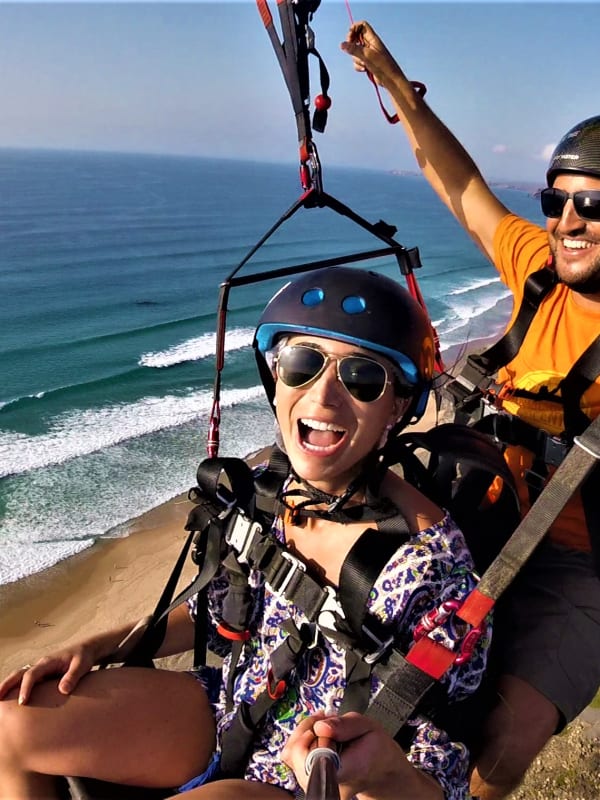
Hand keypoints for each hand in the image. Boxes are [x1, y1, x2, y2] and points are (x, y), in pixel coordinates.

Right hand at [0, 640, 101, 704]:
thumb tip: (62, 690)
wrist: (87, 650)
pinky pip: (27, 681)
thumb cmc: (84, 657)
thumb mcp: (82, 665)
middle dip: (7, 685)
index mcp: (48, 661)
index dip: (25, 687)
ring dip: (8, 686)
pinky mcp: (43, 676)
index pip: (32, 674)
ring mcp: (41, 670)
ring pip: (20, 677)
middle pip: (19, 673)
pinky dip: (16, 688)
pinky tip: (12, 700)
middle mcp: (41, 665)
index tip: (22, 702)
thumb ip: (73, 676)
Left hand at [284, 712, 439, 799]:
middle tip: (324, 721)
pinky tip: (318, 734)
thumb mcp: (368, 727)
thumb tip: (320, 726)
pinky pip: (294, 758)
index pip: (313, 760)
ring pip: (292, 755)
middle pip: (296, 756)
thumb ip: (345, 725)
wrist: (381, 768)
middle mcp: (328, 783)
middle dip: (306, 730)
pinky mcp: (311, 780)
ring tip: (323, 726)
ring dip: (304, 734)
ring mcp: (318, 784)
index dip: (314, 737)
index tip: (326, 725)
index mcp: (344, 772)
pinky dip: (303, 740)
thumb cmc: (376, 749)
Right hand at [341, 21, 403, 87]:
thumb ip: (354, 49)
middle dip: (352, 46)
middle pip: (356, 38)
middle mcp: (370, 44)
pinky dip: (358, 66)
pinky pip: (357, 62)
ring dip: (356, 59)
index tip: (350, 38)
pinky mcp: (367, 63)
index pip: (362, 26)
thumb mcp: (367, 56)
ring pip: (355, 52)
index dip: (354, 29)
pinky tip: (365, 70)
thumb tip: (342, 44)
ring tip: (365, 64)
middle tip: (353, 52)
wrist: (390, 80)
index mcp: (372, 39)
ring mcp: (368, 54)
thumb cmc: (383, 66)